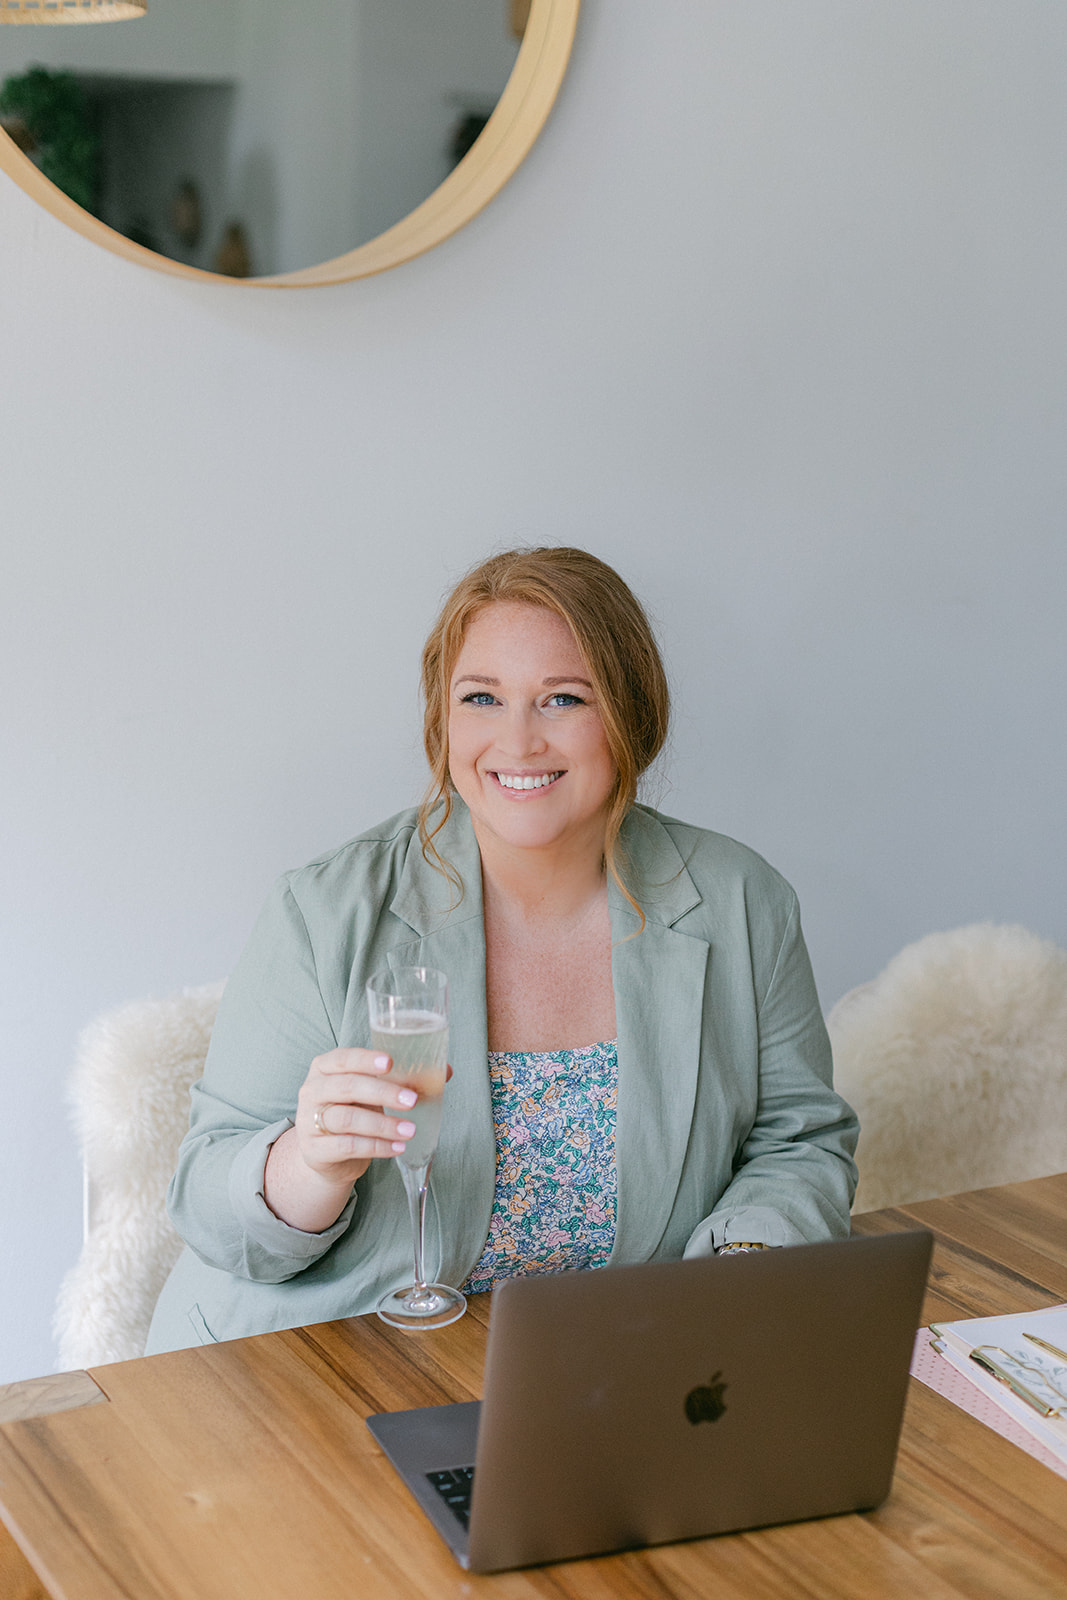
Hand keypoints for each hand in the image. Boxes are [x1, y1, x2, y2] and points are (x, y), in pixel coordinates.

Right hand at [297, 1046, 421, 1186]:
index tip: (390, 1062)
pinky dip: (377, 1147)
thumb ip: (401, 1079)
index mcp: (324, 1068)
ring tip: (410, 1130)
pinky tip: (398, 1148)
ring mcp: (309, 1121)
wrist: (328, 1155)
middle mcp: (312, 1090)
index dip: (366, 1059)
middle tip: (412, 1100)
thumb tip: (444, 1070)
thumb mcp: (371, 1092)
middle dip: (384, 1092)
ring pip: (349, 1119)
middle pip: (348, 1086)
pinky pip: (348, 1146)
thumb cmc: (354, 1112)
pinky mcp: (315, 1150)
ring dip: (384, 1125)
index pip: (343, 1058)